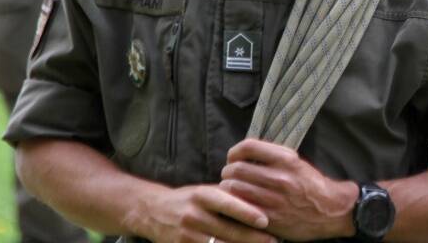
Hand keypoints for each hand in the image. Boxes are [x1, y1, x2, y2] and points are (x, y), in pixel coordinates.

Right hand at [131, 184, 273, 242]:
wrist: (153, 212)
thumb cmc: (189, 199)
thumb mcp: (205, 190)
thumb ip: (228, 194)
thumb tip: (260, 196)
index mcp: (202, 195)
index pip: (227, 203)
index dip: (247, 212)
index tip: (265, 220)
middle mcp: (193, 215)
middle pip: (228, 230)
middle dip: (253, 238)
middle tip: (274, 240)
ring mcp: (187, 235)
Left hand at [221, 138, 357, 240]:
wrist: (332, 211)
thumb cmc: (312, 185)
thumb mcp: (297, 163)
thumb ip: (273, 156)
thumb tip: (245, 155)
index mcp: (287, 159)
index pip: (248, 147)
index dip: (234, 152)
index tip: (233, 158)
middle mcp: (280, 177)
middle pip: (236, 169)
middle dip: (228, 172)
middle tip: (229, 177)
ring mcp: (274, 199)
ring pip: (234, 188)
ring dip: (227, 189)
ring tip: (231, 191)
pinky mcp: (271, 218)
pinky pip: (241, 207)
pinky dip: (234, 204)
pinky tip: (236, 204)